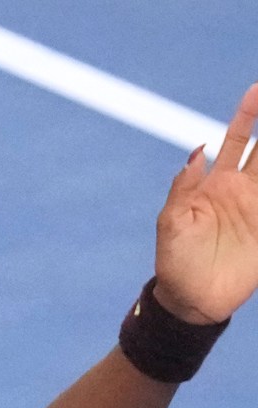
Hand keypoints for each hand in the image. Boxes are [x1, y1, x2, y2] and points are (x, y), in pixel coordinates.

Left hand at [155, 83, 257, 323]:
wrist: (190, 304)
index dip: (248, 114)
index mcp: (216, 183)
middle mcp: (242, 190)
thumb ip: (184, 187)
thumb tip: (198, 151)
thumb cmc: (175, 264)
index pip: (237, 139)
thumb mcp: (171, 224)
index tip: (257, 89)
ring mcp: (257, 209)